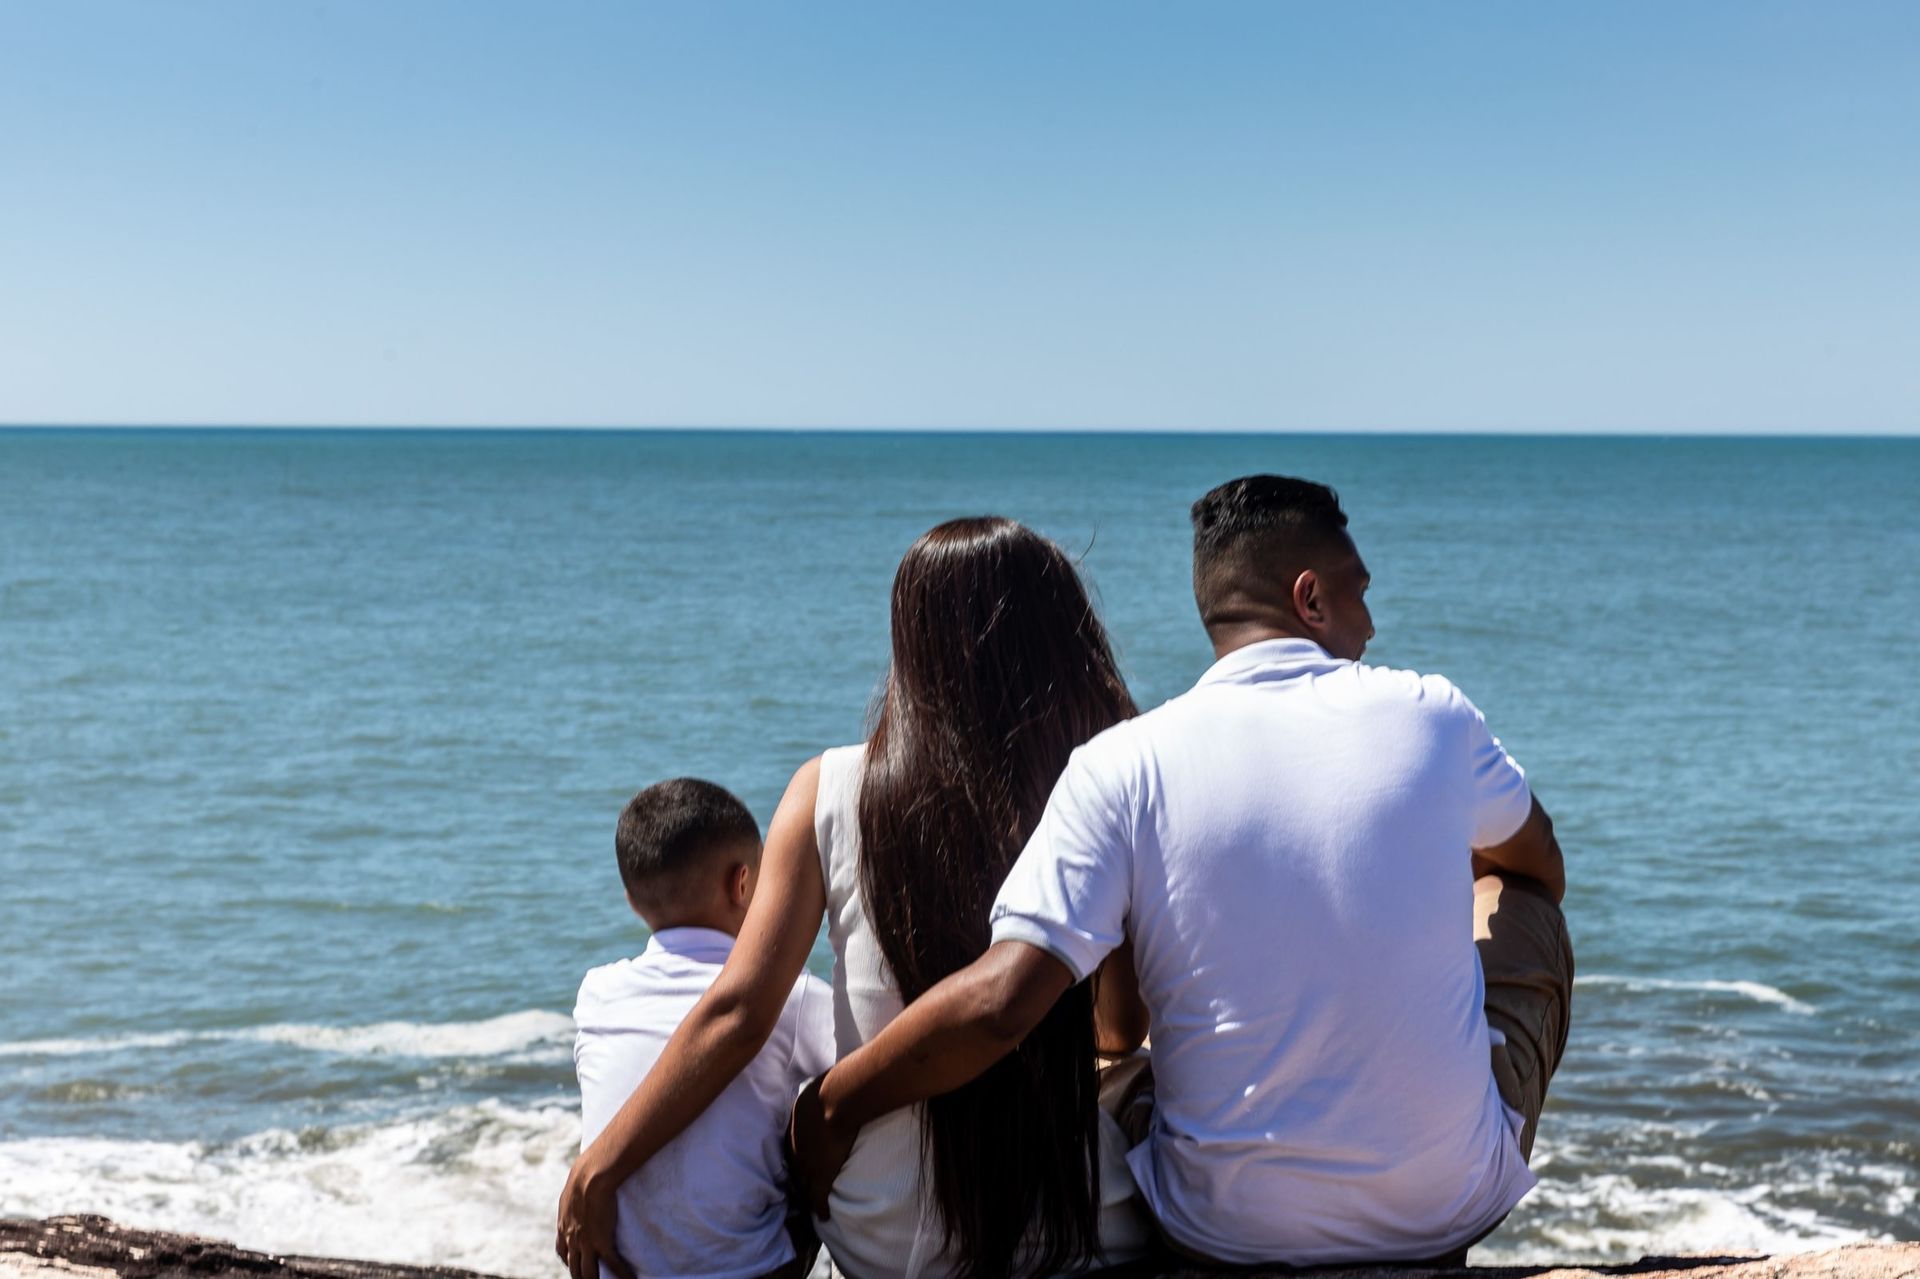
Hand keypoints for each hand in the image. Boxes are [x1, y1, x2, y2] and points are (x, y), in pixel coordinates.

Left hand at [555, 1151, 635, 1278]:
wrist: (590, 1177)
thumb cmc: (584, 1175)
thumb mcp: (573, 1189)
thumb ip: (574, 1198)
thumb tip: (580, 1189)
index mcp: (564, 1226)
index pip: (562, 1252)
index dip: (569, 1261)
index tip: (574, 1264)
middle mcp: (571, 1239)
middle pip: (574, 1267)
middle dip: (580, 1277)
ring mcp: (585, 1243)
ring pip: (588, 1273)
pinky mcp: (601, 1242)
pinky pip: (612, 1265)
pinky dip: (621, 1275)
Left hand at [788, 1073, 856, 1220]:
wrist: (837, 1099)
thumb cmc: (828, 1088)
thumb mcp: (813, 1089)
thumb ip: (815, 1096)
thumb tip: (825, 1087)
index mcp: (792, 1131)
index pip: (789, 1152)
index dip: (792, 1161)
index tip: (794, 1167)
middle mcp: (795, 1151)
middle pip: (792, 1173)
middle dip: (794, 1183)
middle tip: (797, 1192)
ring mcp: (808, 1166)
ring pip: (804, 1188)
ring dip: (806, 1198)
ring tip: (809, 1206)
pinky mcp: (823, 1175)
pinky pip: (819, 1198)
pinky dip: (820, 1209)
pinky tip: (823, 1216)